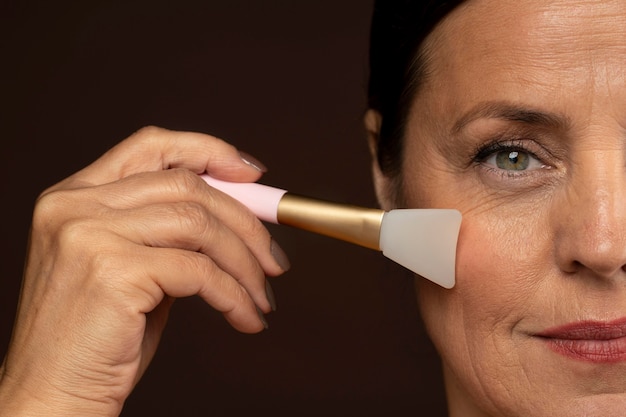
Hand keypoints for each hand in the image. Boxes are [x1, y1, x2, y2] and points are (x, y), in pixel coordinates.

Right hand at [0, 127, 288, 415]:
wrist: (52, 396)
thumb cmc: (96, 340)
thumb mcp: (132, 270)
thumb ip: (170, 235)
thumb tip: (236, 216)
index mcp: (75, 196)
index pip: (151, 146)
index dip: (209, 151)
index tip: (251, 173)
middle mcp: (75, 205)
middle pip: (187, 185)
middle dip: (245, 221)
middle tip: (272, 258)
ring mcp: (89, 233)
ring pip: (199, 225)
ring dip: (245, 262)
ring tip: (261, 294)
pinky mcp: (111, 269)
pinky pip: (199, 271)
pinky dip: (234, 295)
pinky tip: (244, 316)